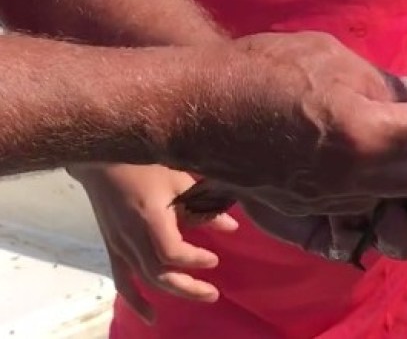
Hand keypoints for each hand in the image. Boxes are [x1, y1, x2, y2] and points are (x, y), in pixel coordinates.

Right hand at [69, 163, 236, 323]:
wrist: (103, 162)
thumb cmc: (144, 165)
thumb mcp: (178, 180)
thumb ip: (202, 207)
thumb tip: (232, 227)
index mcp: (149, 219)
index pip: (171, 253)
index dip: (194, 260)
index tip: (215, 259)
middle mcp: (132, 238)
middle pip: (159, 274)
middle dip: (188, 287)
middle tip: (214, 294)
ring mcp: (120, 245)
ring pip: (145, 280)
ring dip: (173, 292)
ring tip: (201, 297)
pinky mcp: (113, 248)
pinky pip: (123, 280)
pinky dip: (136, 300)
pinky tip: (151, 316)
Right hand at [180, 73, 406, 262]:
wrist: (197, 109)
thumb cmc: (261, 70)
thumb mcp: (332, 58)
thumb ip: (385, 82)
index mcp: (365, 134)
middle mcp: (355, 177)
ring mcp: (332, 198)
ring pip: (402, 198)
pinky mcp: (311, 207)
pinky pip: (368, 204)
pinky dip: (387, 182)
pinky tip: (378, 150)